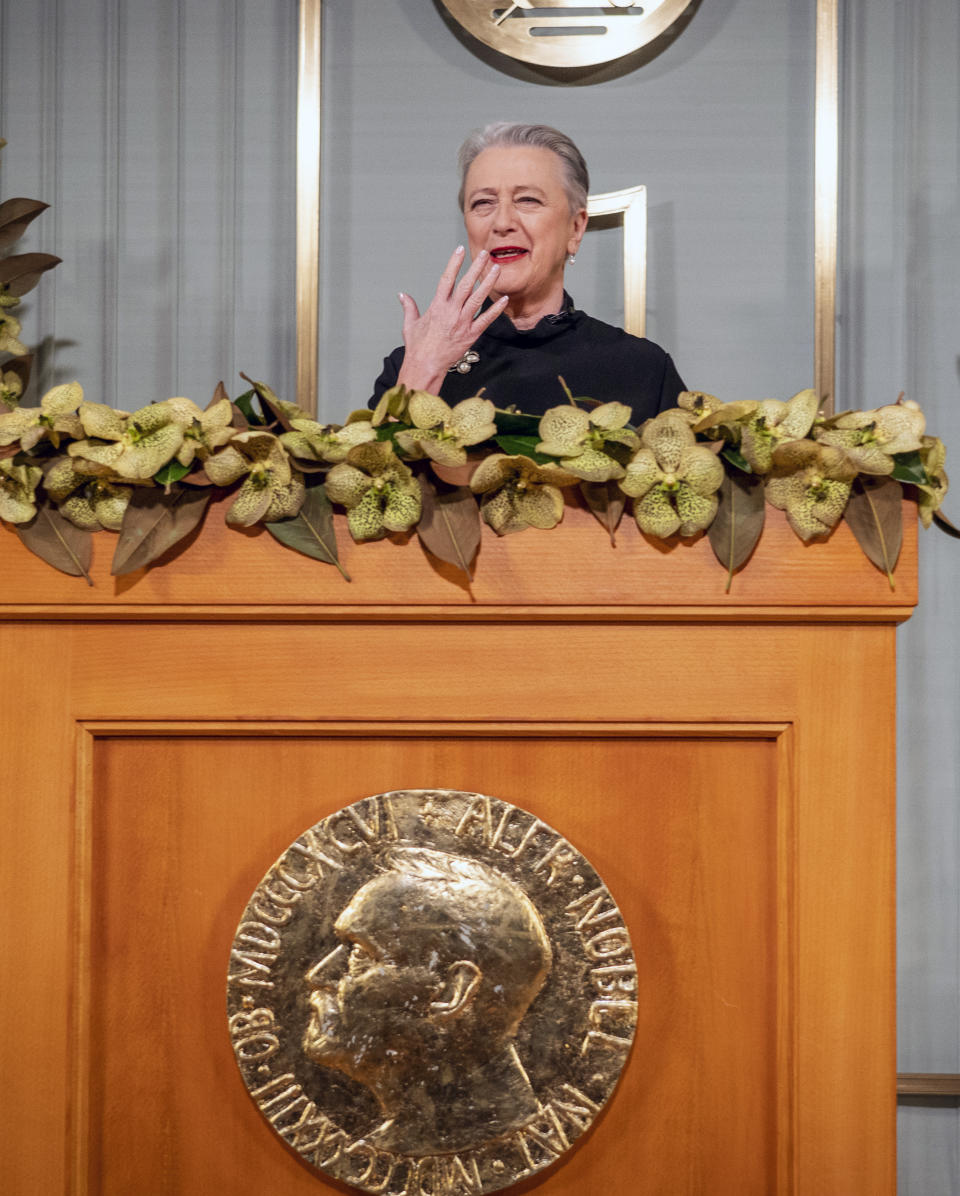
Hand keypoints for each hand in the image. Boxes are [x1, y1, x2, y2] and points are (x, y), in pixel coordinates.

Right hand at [396, 246, 508, 393]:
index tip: (460, 250)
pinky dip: (496, 310)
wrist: (425, 366)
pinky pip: (486, 320)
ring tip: (496, 269)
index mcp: (437, 306)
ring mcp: (462, 323)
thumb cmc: (417, 347)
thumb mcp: (410, 324)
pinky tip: (504, 299)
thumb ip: (409, 307)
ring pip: (478, 299)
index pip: (447, 279)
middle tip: (484, 254)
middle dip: (476, 268)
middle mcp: (451, 312)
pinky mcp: (471, 335)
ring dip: (488, 283)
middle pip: (466, 285)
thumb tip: (402, 296)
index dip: (454, 263)